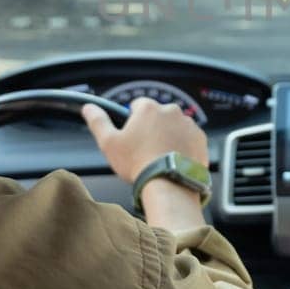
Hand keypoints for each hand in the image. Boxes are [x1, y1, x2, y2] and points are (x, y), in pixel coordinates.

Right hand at [81, 97, 209, 184]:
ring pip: (174, 126)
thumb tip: (89, 108)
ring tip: (160, 157)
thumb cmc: (138, 163)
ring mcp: (188, 124)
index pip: (137, 105)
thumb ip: (98, 121)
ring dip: (168, 136)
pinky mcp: (200, 138)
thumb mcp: (109, 143)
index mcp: (149, 108)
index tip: (132, 137)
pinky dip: (183, 146)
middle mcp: (171, 111)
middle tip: (145, 150)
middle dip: (152, 128)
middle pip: (158, 115)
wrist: (169, 183)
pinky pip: (189, 138)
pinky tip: (174, 160)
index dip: (132, 121)